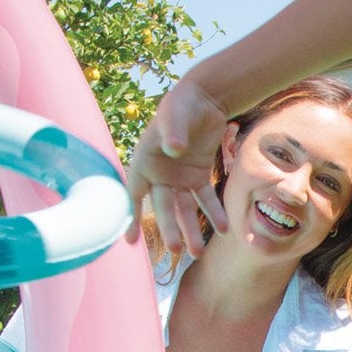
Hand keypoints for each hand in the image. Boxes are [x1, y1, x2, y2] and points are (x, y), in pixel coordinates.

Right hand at [123, 73, 232, 256]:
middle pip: (163, 206)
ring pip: (184, 209)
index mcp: (145, 161)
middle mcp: (159, 175)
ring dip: (190, 229)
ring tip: (197, 252)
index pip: (134, 193)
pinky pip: (205, 199)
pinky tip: (223, 228)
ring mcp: (179, 178)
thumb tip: (174, 149)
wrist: (204, 98)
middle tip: (175, 249)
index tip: (129, 240)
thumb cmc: (182, 104)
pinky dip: (213, 213)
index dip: (130, 216)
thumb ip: (173, 131)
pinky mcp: (198, 177)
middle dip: (169, 228)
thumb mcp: (175, 114)